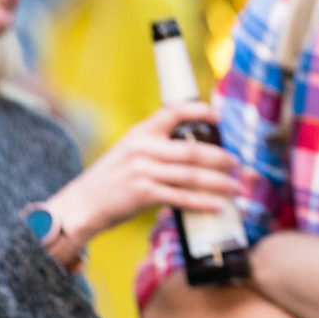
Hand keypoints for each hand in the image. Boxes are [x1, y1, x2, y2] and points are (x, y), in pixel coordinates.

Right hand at [47, 103, 239, 246]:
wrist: (81, 205)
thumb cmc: (110, 180)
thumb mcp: (128, 152)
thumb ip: (155, 147)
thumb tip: (191, 152)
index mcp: (140, 132)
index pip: (174, 112)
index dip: (200, 111)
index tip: (219, 117)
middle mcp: (143, 148)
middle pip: (193, 150)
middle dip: (220, 157)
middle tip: (236, 163)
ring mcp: (143, 171)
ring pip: (191, 175)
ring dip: (218, 182)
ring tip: (235, 186)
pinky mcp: (143, 194)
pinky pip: (181, 197)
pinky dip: (203, 202)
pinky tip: (218, 206)